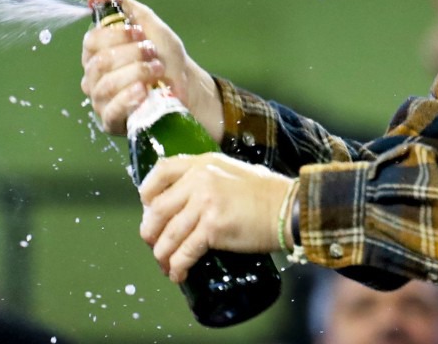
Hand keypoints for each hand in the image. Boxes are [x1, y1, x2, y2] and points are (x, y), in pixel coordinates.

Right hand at [80, 0, 222, 138]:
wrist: (186, 84)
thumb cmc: (165, 56)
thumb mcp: (150, 25)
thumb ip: (127, 8)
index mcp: (98, 53)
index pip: (92, 41)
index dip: (116, 36)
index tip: (140, 33)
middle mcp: (94, 76)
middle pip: (100, 62)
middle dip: (132, 55)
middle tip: (153, 53)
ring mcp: (101, 100)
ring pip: (106, 85)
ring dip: (136, 74)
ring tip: (157, 70)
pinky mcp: (111, 121)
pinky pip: (111, 110)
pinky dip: (128, 98)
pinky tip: (144, 91)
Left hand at [138, 153, 291, 282]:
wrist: (290, 207)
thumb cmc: (267, 193)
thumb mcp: (232, 171)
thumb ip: (208, 178)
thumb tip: (185, 200)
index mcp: (204, 163)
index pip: (160, 172)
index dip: (147, 194)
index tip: (149, 210)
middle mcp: (200, 179)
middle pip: (157, 209)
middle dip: (150, 233)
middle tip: (155, 245)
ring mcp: (205, 203)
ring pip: (167, 235)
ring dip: (162, 255)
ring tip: (166, 265)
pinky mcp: (213, 228)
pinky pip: (184, 252)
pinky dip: (177, 267)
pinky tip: (178, 274)